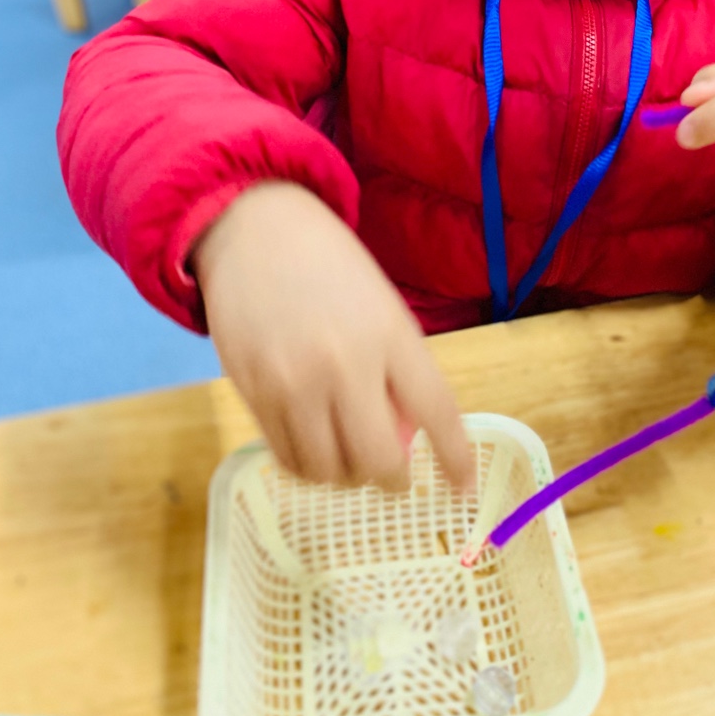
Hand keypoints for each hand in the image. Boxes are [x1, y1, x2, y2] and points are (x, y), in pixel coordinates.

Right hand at [193, 182, 474, 491]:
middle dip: (392, 479)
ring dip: (346, 476)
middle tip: (394, 474)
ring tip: (348, 459)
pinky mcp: (251, 394)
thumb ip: (396, 367)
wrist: (252, 230)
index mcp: (390, 334)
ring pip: (328, 470)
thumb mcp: (382, 305)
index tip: (463, 485)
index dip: (455, 457)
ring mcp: (293, 383)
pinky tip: (314, 451)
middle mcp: (344, 364)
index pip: (435, 410)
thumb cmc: (328, 265)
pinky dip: (308, 467)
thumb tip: (407, 436)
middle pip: (376, 459)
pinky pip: (286, 457)